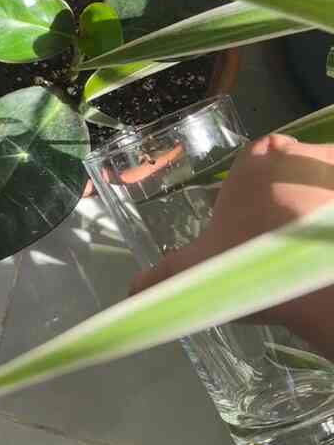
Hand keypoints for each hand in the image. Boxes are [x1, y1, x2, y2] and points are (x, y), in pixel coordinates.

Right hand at [130, 134, 333, 358]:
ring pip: (327, 178)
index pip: (261, 152)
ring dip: (323, 199)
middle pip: (298, 163)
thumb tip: (130, 291)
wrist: (318, 288)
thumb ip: (163, 275)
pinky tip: (328, 244)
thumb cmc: (251, 266)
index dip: (261, 179)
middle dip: (296, 187)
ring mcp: (333, 174)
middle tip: (289, 228)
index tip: (262, 211)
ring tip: (313, 237)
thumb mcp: (198, 271)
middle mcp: (298, 156)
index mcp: (254, 162)